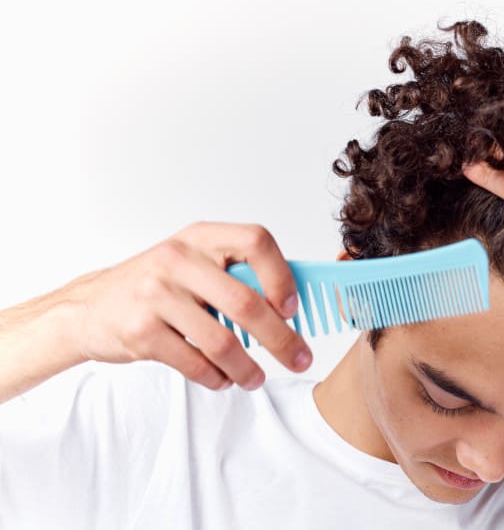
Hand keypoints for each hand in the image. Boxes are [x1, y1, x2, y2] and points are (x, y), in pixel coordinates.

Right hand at [53, 221, 310, 389]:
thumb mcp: (193, 263)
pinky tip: (224, 380)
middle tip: (299, 358)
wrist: (90, 308)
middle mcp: (178, 259)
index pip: (256, 241)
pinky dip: (216, 378)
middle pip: (246, 302)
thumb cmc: (155, 286)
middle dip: (281, 338)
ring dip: (248, 368)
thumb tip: (293, 305)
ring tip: (257, 379)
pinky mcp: (141, 331)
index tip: (292, 308)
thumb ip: (237, 275)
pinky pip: (194, 363)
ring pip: (221, 341)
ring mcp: (156, 294)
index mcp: (201, 238)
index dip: (281, 276)